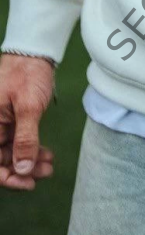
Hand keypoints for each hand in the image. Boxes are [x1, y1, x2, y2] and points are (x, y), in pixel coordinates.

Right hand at [0, 54, 55, 189]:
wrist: (34, 51)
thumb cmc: (27, 74)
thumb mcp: (28, 107)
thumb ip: (25, 139)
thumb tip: (23, 168)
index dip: (6, 176)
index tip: (27, 183)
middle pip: (1, 158)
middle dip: (23, 168)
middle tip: (45, 171)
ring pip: (11, 151)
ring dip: (29, 160)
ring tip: (49, 164)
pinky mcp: (10, 120)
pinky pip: (17, 141)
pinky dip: (31, 148)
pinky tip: (46, 154)